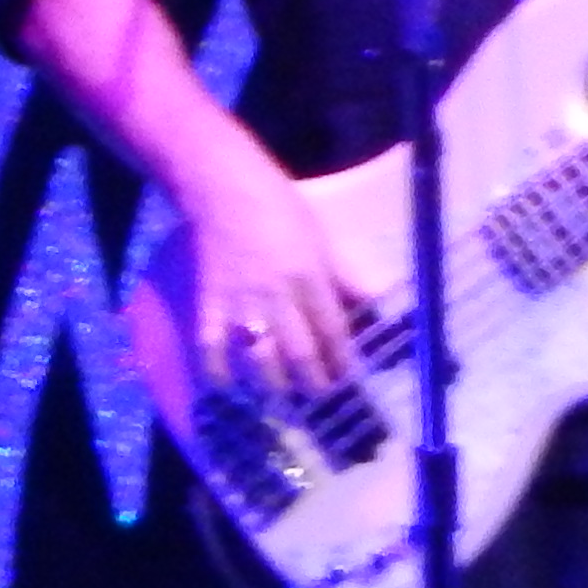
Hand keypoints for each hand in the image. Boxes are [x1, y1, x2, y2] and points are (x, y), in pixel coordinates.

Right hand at [180, 148, 358, 397]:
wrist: (223, 190)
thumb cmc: (282, 210)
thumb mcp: (324, 240)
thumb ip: (346, 277)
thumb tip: (378, 304)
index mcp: (310, 276)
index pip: (332, 329)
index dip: (342, 358)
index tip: (349, 376)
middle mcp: (277, 294)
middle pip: (299, 350)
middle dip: (313, 379)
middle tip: (321, 394)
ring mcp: (241, 301)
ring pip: (260, 356)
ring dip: (274, 383)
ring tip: (285, 397)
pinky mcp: (209, 301)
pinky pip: (212, 344)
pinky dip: (218, 369)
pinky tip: (229, 386)